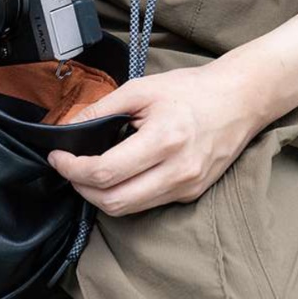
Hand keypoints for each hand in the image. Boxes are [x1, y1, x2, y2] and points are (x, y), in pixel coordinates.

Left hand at [47, 62, 266, 215]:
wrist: (240, 100)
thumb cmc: (191, 90)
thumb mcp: (141, 89)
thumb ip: (101, 109)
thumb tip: (69, 126)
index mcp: (164, 140)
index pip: (105, 171)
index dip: (72, 168)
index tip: (57, 157)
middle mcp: (177, 172)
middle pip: (113, 202)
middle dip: (81, 187)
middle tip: (68, 167)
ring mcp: (187, 187)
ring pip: (128, 209)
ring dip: (99, 196)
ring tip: (86, 172)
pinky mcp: (191, 193)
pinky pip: (146, 204)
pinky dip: (123, 194)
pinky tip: (116, 175)